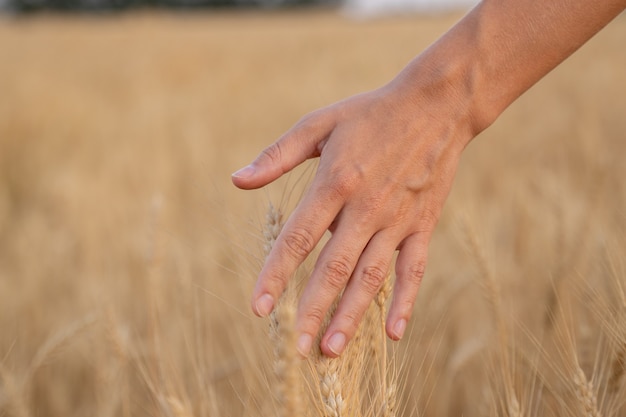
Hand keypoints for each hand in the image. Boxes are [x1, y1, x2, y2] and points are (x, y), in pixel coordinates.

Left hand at [232, 72, 473, 357]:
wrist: (436, 105)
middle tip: (298, 349)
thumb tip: (236, 181)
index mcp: (335, 182)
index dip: (276, 274)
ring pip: (371, 276)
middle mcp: (366, 207)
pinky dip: (405, 301)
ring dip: (352, 314)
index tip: (259, 308)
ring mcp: (397, 219)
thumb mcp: (319, 124)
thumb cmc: (370, 114)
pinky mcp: (423, 225)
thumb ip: (277, 155)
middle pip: (334, 268)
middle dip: (313, 310)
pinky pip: (414, 269)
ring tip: (332, 349)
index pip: (298, 238)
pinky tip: (393, 333)